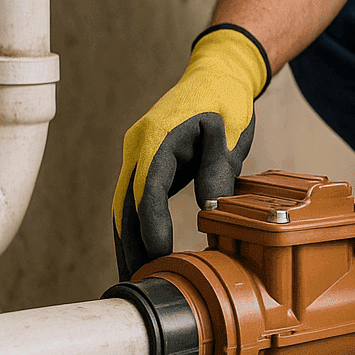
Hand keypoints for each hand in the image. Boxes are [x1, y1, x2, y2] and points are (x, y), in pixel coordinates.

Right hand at [113, 25, 270, 277]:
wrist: (217, 75)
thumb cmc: (226, 101)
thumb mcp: (230, 132)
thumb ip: (217, 170)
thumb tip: (208, 212)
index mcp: (156, 138)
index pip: (147, 190)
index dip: (151, 225)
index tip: (160, 254)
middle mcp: (138, 147)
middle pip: (125, 203)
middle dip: (130, 243)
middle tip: (138, 279)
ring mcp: (137, 155)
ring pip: (124, 204)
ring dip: (128, 239)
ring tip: (135, 275)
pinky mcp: (145, 163)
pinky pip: (135, 198)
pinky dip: (136, 225)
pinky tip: (141, 251)